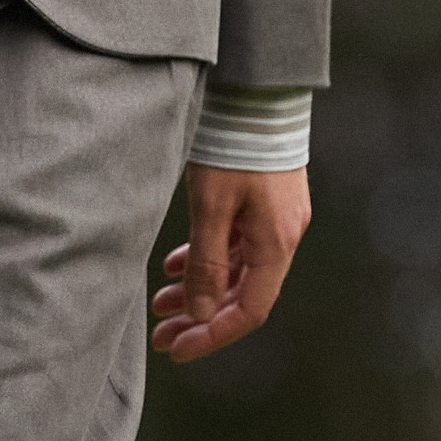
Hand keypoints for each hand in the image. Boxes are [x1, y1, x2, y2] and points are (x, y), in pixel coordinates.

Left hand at [152, 164, 310, 364]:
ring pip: (236, 270)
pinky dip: (207, 259)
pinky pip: (236, 245)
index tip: (178, 349)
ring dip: (200, 289)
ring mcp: (275, 219)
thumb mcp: (211, 207)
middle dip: (200, 317)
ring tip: (159, 302)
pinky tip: (173, 264)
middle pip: (242, 294)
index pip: (250, 310)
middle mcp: (282, 236)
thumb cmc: (233, 146)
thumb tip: (202, 315)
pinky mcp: (263, 202)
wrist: (257, 91)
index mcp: (276, 244)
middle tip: (161, 335)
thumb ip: (207, 264)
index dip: (213, 335)